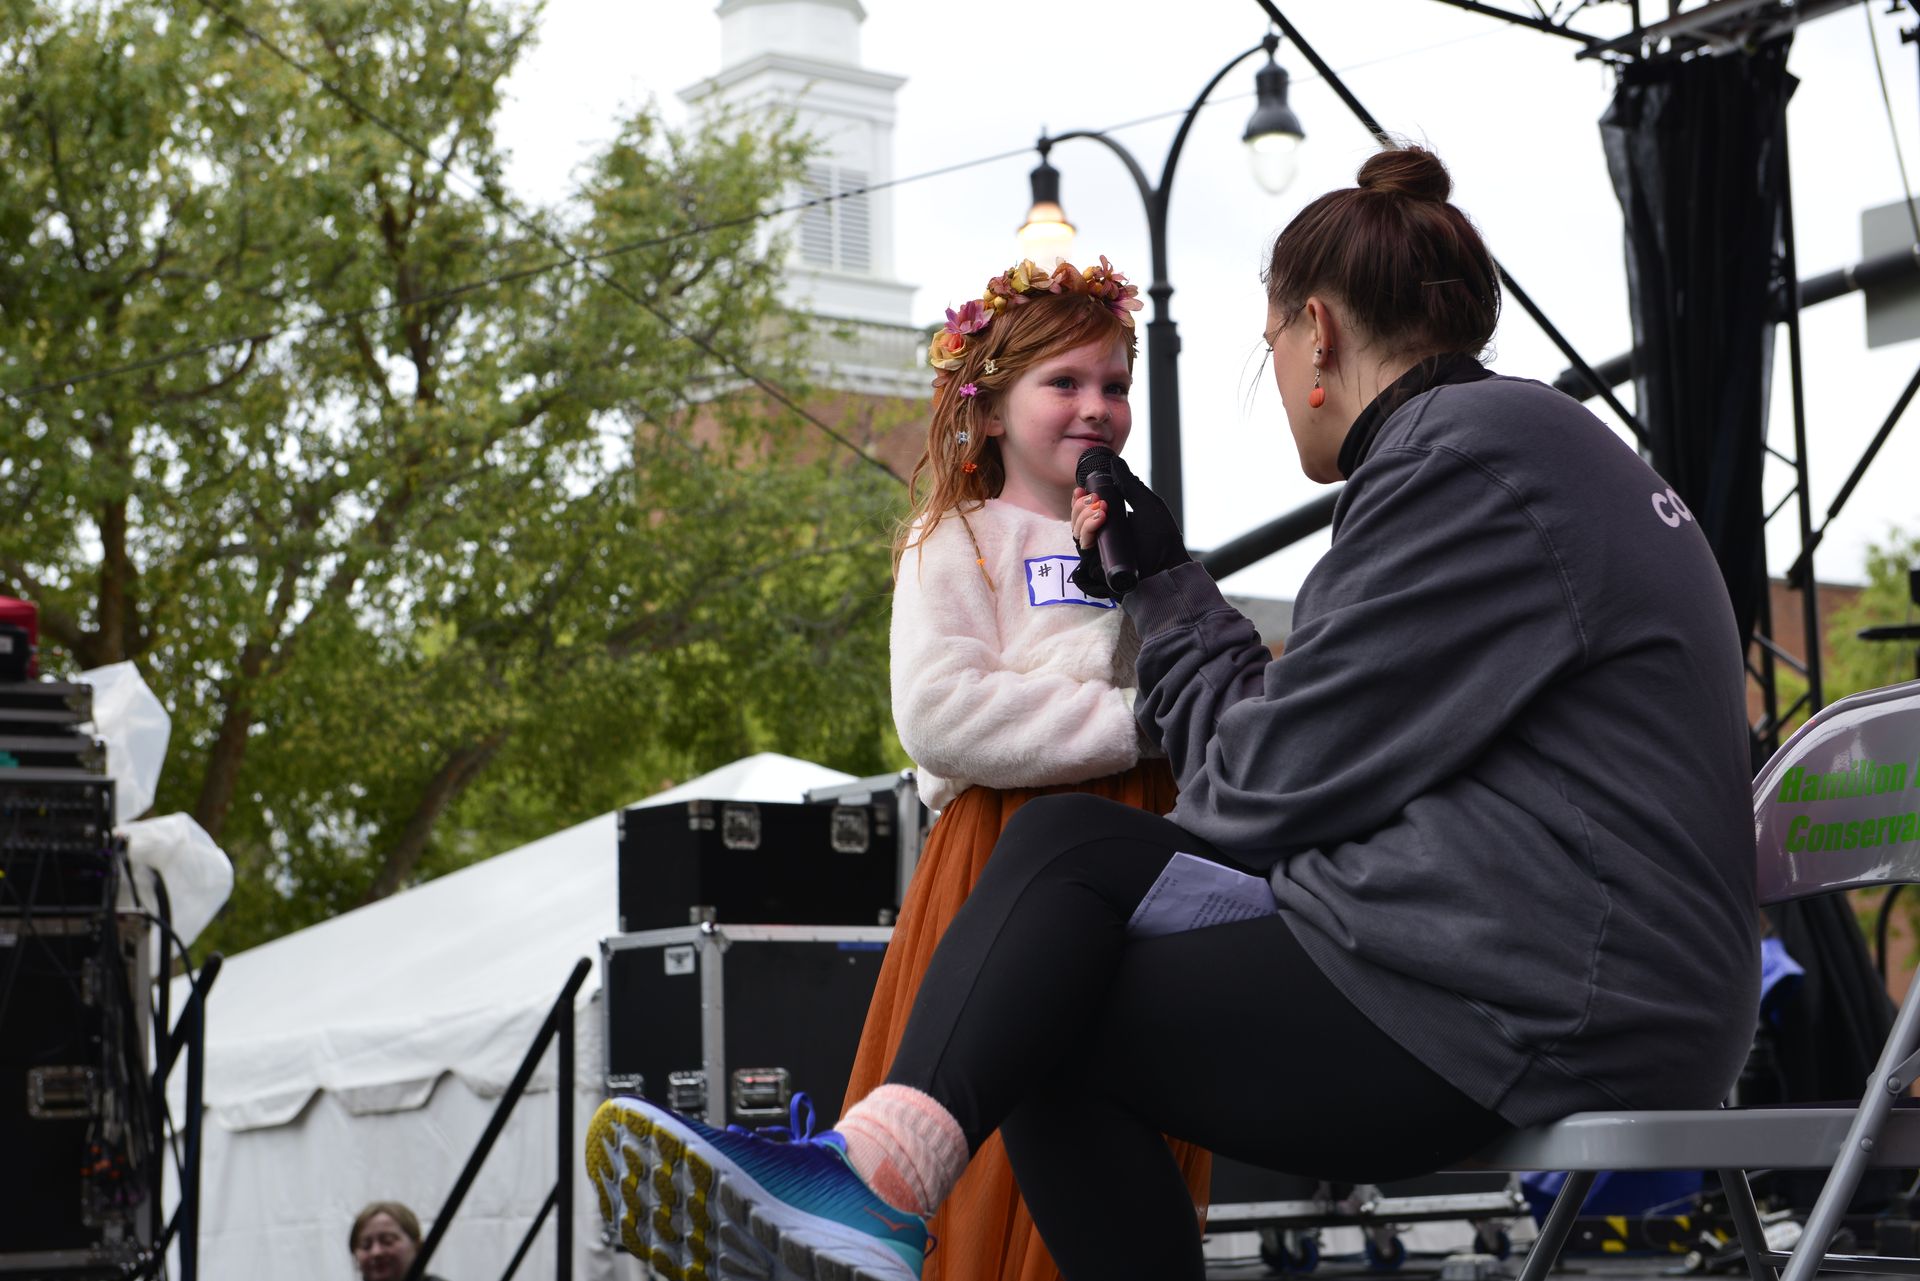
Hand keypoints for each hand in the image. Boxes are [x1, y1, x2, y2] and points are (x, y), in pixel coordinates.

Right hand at [1067, 457, 1191, 598]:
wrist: (1168, 562)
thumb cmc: (1162, 536)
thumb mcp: (1145, 503)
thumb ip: (1129, 483)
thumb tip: (1115, 460)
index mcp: (1112, 520)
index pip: (1086, 508)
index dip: (1081, 498)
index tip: (1081, 488)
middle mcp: (1103, 534)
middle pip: (1077, 517)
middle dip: (1081, 504)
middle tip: (1097, 499)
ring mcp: (1099, 548)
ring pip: (1076, 529)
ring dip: (1083, 514)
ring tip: (1102, 509)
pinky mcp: (1096, 562)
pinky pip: (1082, 545)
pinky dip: (1087, 529)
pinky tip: (1099, 518)